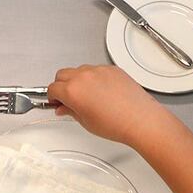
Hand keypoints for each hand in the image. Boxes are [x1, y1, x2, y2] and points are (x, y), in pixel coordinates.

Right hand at [47, 64, 166, 145]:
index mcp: (72, 90)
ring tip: (88, 96)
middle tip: (68, 99)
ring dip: (78, 80)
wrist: (140, 119)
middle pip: (62, 75)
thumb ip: (70, 111)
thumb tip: (63, 107)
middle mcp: (83, 76)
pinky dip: (94, 78)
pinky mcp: (112, 69)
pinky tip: (102, 92)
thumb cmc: (116, 124)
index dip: (52, 97)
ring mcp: (98, 70)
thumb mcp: (86, 122)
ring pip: (79, 70)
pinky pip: (96, 70)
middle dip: (61, 86)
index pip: (52, 88)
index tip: (56, 102)